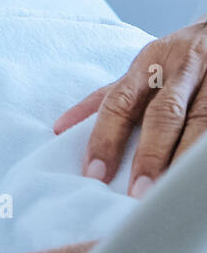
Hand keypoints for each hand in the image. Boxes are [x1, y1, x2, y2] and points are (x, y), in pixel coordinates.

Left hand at [53, 20, 206, 196]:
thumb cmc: (173, 60)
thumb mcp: (139, 70)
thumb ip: (104, 99)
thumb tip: (60, 129)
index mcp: (148, 62)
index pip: (120, 102)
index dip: (105, 139)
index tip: (94, 173)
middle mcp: (182, 67)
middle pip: (163, 115)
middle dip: (149, 155)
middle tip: (137, 192)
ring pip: (201, 122)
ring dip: (182, 157)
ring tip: (170, 189)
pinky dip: (204, 151)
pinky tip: (196, 173)